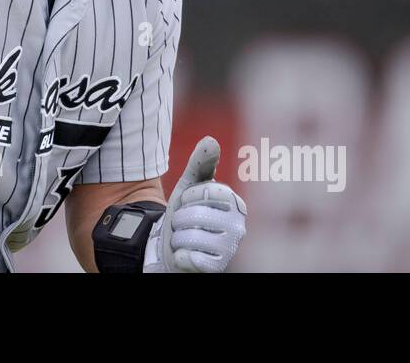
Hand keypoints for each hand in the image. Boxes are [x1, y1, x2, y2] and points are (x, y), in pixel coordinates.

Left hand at [144, 136, 246, 272]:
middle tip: (183, 222)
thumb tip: (211, 139)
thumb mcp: (188, 185)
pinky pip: (190, 258)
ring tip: (184, 238)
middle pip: (195, 215)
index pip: (207, 192)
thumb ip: (200, 162)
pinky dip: (179, 256)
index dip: (189, 196)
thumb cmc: (185, 212)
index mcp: (235, 204)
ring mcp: (228, 250)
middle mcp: (238, 227)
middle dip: (180, 218)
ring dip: (177, 237)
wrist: (171, 246)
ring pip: (189, 237)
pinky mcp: (215, 269)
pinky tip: (184, 256)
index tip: (188, 202)